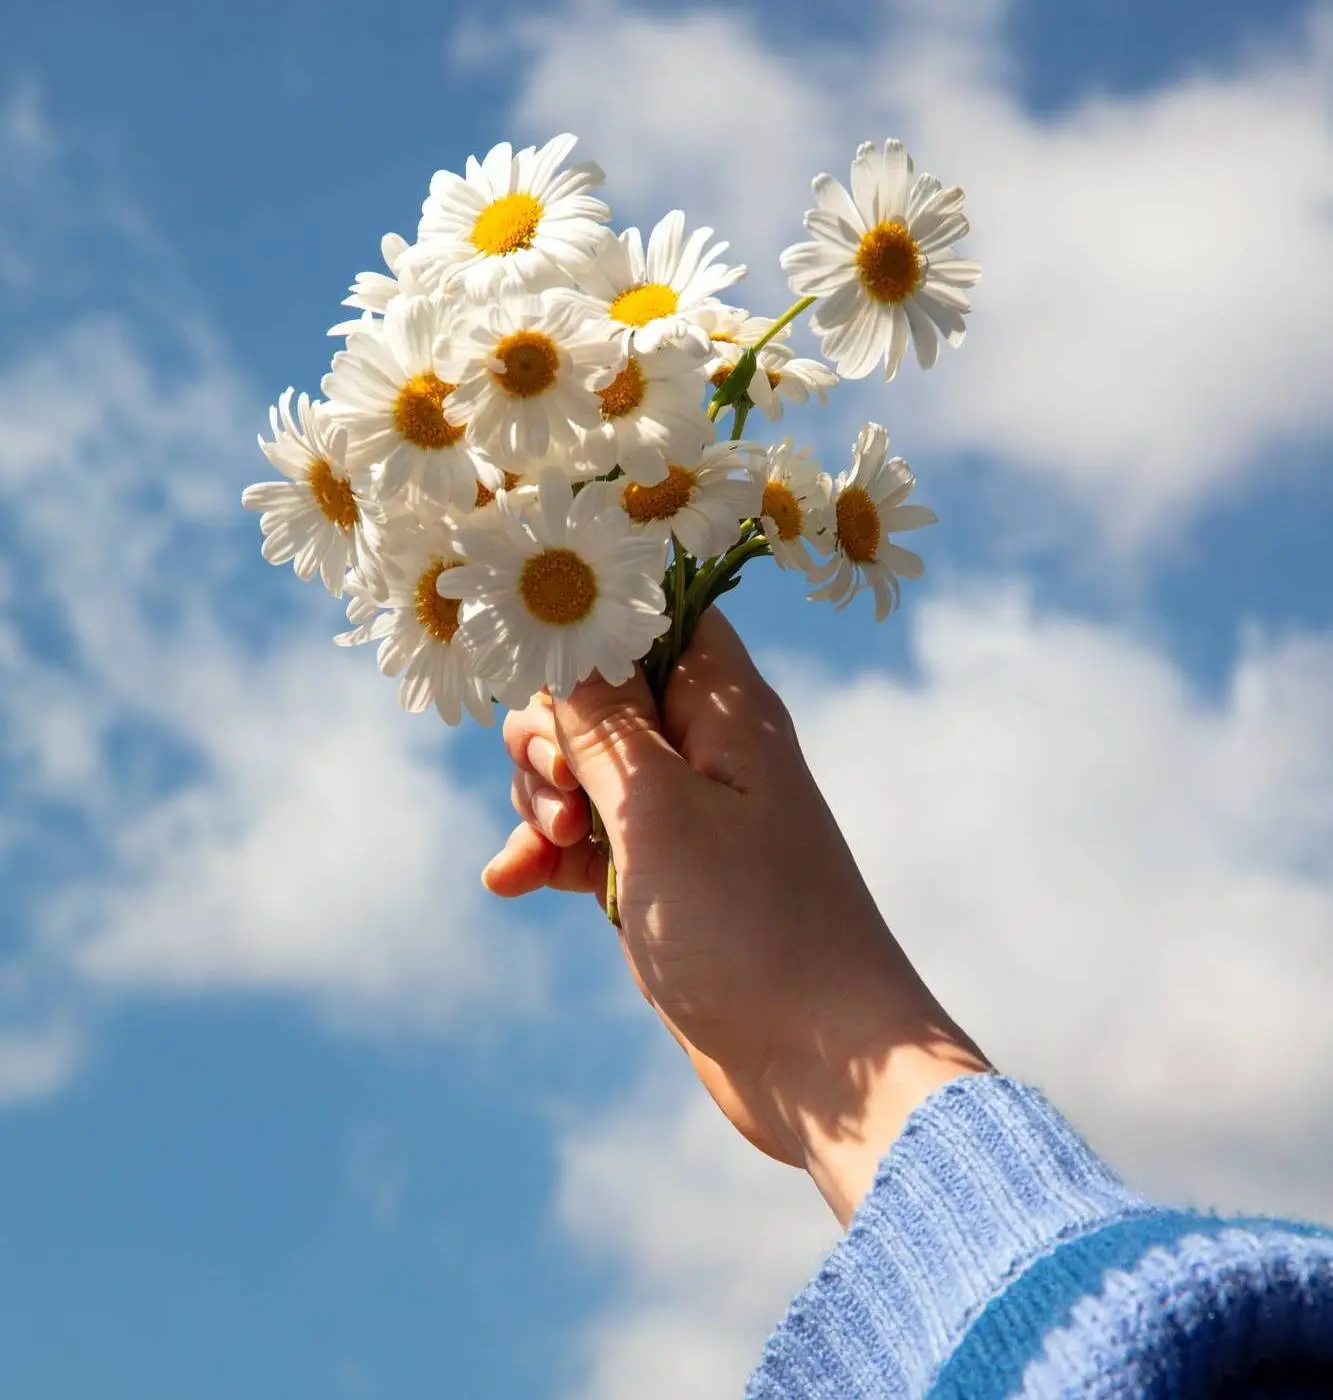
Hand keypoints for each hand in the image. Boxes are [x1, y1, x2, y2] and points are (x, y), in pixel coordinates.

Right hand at [484, 608, 988, 1222]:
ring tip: (548, 853)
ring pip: (584, 770)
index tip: (541, 679)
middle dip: (551, 736)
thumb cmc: (750, 926)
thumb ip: (602, 719)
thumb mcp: (656, 811)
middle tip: (563, 794)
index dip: (591, 634)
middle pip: (599, 695)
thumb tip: (568, 630)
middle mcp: (709, 750)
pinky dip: (551, 854)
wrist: (821, 1063)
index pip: (654, 617)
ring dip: (543, 802)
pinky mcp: (668, 877)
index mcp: (726, 709)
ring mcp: (687, 817)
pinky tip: (512, 884)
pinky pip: (591, 840)